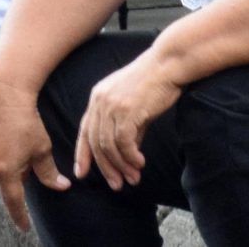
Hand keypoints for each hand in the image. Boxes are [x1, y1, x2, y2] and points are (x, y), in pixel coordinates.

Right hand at [0, 78, 62, 231]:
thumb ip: (49, 173)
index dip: (20, 217)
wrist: (4, 94)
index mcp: (6, 171)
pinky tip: (1, 143)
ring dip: (2, 172)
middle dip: (14, 182)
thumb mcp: (42, 148)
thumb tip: (62, 186)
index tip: (24, 227)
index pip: (13, 203)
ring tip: (12, 149)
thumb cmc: (26, 120)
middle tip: (25, 161)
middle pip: (2, 188)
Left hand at [73, 47, 179, 190]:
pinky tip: (140, 163)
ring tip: (133, 178)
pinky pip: (123, 142)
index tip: (81, 173)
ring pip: (108, 145)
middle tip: (117, 185)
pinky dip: (130, 157)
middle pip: (95, 142)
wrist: (167, 64)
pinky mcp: (127, 109)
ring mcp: (112, 105)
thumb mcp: (133, 107)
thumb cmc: (154, 84)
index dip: (82, 154)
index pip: (84, 130)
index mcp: (97, 97)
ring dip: (121, 166)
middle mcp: (100, 101)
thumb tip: (127, 156)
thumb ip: (127, 129)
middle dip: (105, 168)